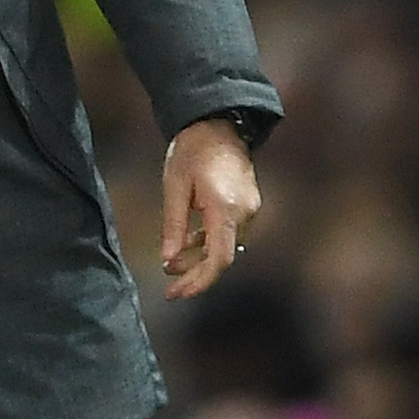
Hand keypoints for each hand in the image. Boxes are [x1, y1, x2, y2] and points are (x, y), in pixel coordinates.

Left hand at [159, 117, 261, 301]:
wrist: (219, 125)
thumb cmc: (192, 150)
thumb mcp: (174, 185)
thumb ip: (173, 224)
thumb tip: (168, 258)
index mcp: (225, 208)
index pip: (219, 258)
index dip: (199, 281)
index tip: (178, 293)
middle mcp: (245, 213)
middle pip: (223, 258)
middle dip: (196, 275)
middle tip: (170, 289)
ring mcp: (250, 210)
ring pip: (226, 247)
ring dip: (200, 259)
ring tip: (170, 265)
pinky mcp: (248, 207)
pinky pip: (229, 234)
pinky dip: (209, 244)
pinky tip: (187, 245)